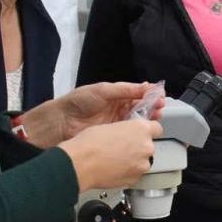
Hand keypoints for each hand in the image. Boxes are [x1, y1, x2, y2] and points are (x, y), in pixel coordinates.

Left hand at [17, 82, 161, 146]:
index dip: (149, 95)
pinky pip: (128, 132)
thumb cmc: (77, 102)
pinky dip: (136, 131)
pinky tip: (143, 129)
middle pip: (139, 108)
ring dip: (146, 118)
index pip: (137, 94)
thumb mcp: (103, 90)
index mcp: (115, 95)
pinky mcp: (112, 135)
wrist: (61, 121)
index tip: (159, 95)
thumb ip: (124, 89)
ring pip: (136, 120)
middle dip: (151, 107)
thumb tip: (144, 86)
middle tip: (160, 107)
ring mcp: (115, 122)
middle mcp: (116, 108)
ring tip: (156, 116)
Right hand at [61, 119, 160, 191]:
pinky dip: (127, 171)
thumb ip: (126, 130)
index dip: (147, 131)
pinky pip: (135, 173)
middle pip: (149, 146)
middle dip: (138, 146)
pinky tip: (114, 167)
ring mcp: (141, 164)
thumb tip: (127, 134)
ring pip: (143, 161)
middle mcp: (145, 146)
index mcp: (141, 129)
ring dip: (133, 160)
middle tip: (121, 147)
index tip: (141, 134)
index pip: (156, 128)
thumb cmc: (89, 144)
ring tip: (115, 158)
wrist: (80, 163)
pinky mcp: (134, 178)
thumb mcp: (110, 126)